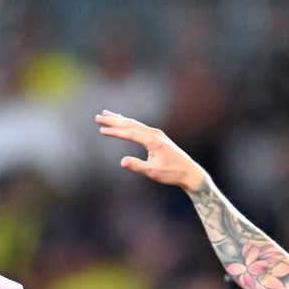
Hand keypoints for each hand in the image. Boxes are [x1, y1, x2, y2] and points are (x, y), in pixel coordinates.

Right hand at [95, 111, 209, 191]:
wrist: (189, 172)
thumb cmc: (172, 173)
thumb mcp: (153, 172)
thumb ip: (137, 166)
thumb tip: (122, 162)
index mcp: (153, 141)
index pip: (129, 133)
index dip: (114, 131)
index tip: (101, 130)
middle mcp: (154, 134)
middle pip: (130, 124)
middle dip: (113, 120)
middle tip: (98, 117)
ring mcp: (157, 134)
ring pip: (134, 123)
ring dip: (120, 119)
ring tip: (106, 114)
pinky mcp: (158, 137)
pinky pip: (140, 127)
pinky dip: (129, 123)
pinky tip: (123, 121)